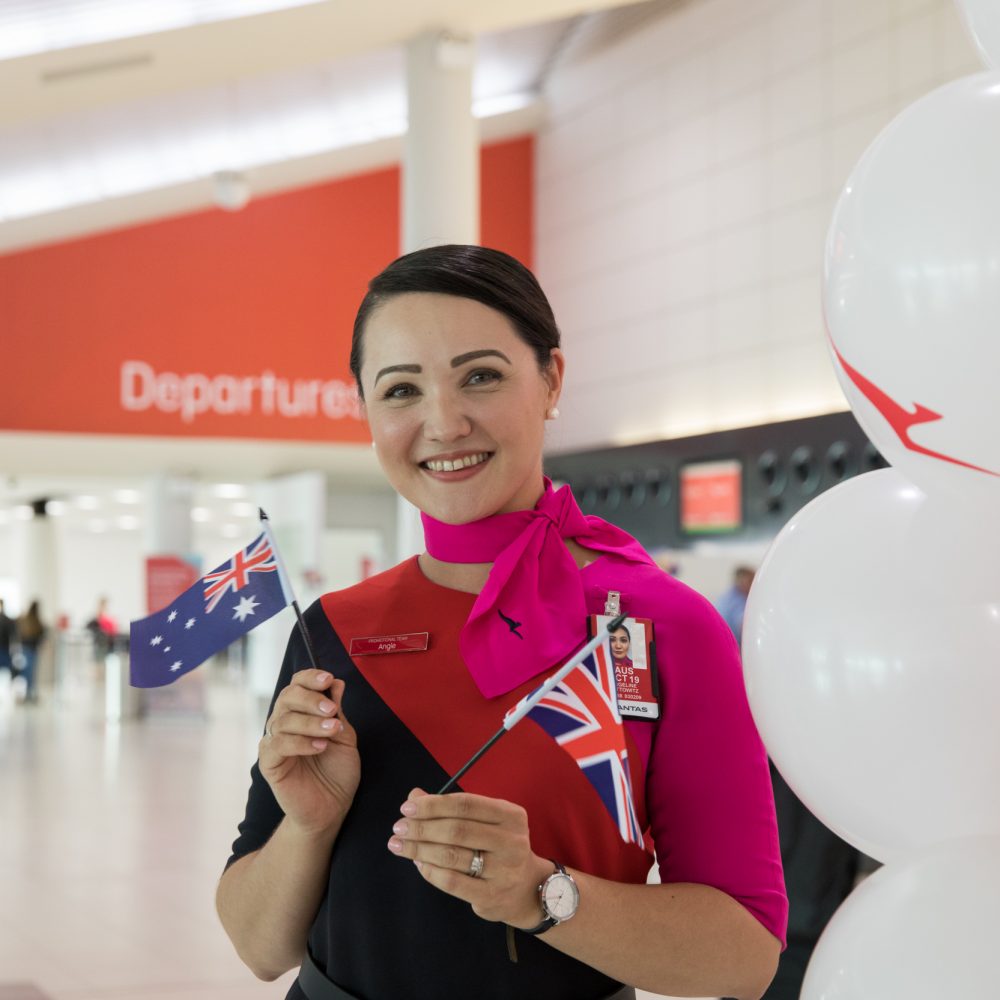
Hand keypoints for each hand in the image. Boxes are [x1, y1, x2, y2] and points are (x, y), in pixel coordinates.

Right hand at [260, 668, 359, 835]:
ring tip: (333, 731)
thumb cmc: (337, 771)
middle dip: (310, 698)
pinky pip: (278, 745)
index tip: (328, 679)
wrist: (331, 808)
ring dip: (311, 722)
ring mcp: (274, 742)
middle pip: (287, 696)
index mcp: (301, 712)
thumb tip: (336, 682)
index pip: (297, 684)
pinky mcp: (269, 763)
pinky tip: (320, 747)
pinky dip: (300, 742)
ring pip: (284, 720)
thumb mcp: (344, 737)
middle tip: (332, 709)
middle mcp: (284, 723)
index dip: (310, 677)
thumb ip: (338, 712)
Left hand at [386, 788, 552, 927]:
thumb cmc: (498, 847)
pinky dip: (430, 871)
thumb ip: (452, 808)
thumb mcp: (485, 822)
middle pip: (457, 830)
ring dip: (419, 849)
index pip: (466, 804)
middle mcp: (511, 841)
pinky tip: (418, 863)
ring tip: (399, 845)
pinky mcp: (491, 896)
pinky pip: (453, 882)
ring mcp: (503, 870)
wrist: (527, 889)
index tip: (408, 807)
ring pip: (452, 856)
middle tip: (399, 828)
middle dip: (422, 827)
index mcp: (510, 815)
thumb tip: (415, 796)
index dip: (434, 805)